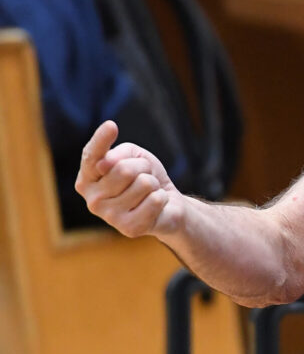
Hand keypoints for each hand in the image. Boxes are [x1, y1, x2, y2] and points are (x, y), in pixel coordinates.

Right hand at [75, 120, 182, 236]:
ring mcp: (109, 216)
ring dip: (154, 184)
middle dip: (144, 168)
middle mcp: (92, 199)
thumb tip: (105, 163)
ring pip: (143, 184)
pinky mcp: (128, 228)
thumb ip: (120, 154)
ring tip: (149, 192)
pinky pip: (155, 200)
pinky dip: (162, 198)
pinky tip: (155, 206)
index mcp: (88, 178)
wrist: (166, 204)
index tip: (112, 126)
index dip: (102, 140)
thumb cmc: (144, 177)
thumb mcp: (134, 156)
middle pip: (124, 169)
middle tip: (144, 177)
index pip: (92, 155)